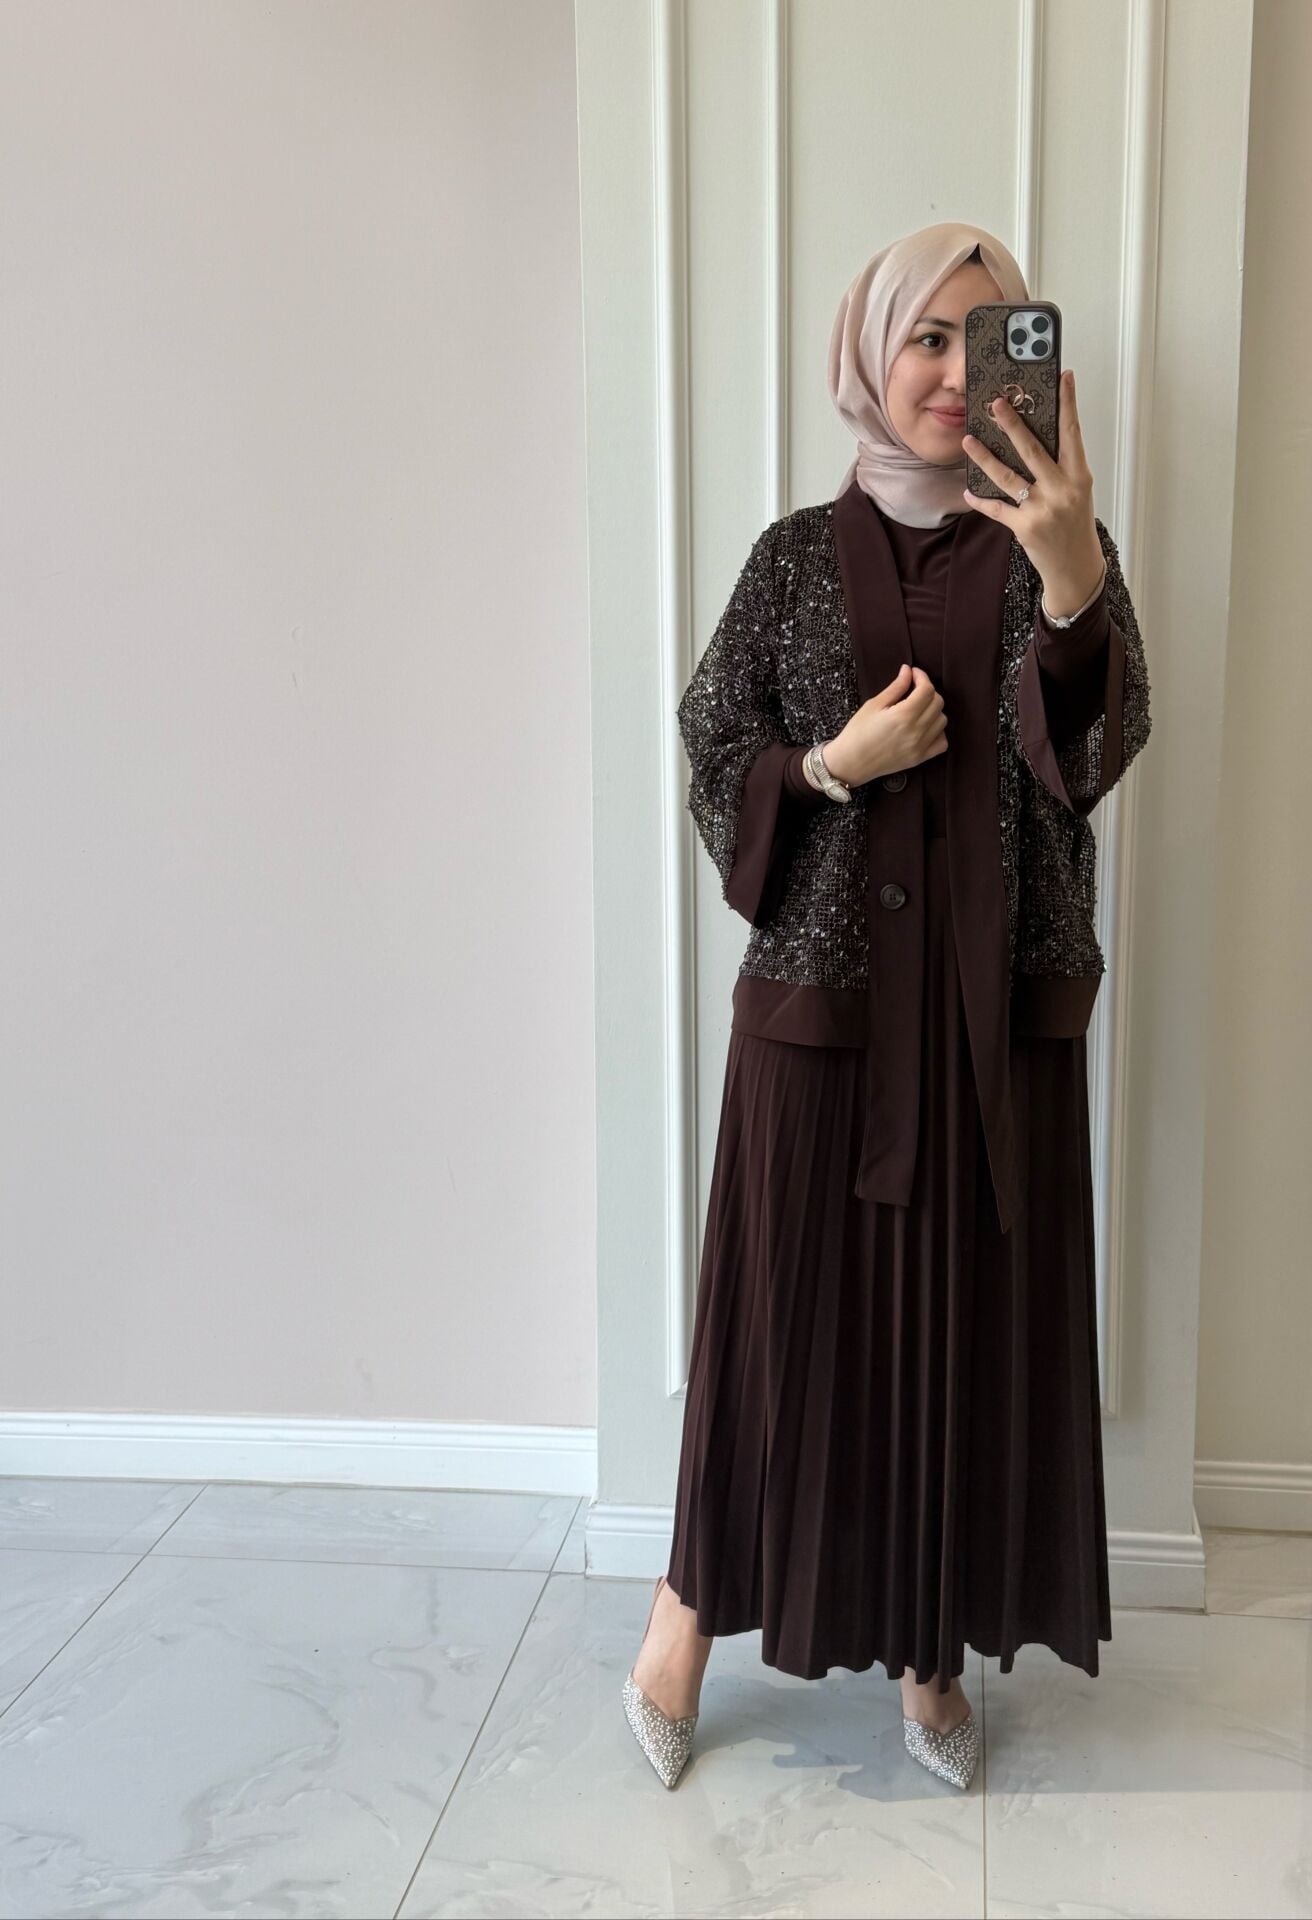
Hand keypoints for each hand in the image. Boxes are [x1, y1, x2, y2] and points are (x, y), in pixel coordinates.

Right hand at [825, 664, 946, 786]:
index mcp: (903, 715)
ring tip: (918, 709)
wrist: (851, 763)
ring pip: (942, 720)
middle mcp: (916, 730)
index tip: (913, 674)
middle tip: (914, 689)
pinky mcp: (920, 758)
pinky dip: (938, 732)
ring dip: (933, 710)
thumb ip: (895, 687)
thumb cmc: (857, 733)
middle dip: (928, 691)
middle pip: (938, 703)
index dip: (922, 677)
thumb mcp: (874, 705)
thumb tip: (908, 671)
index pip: (927, 689)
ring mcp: (920, 746)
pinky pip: (942, 742)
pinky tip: (925, 727)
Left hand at [960, 369, 1104, 615]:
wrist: (1075, 568)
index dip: (1068, 403)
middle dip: (1012, 424)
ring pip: (1007, 477)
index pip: (1072, 432)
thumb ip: (1060, 467)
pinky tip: (967, 491)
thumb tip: (1031, 437)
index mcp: (1078, 476)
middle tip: (995, 404)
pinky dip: (980, 500)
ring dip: (984, 457)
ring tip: (968, 441)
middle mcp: (1062, 490)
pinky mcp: (1024, 527)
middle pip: (1032, 450)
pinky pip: (996, 508)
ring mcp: (1042, 509)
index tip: (1063, 377)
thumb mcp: (1076, 491)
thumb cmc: (1075, 525)